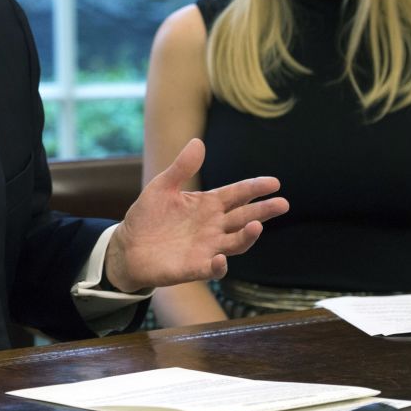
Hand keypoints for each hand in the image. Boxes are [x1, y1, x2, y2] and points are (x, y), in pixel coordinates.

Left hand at [105, 138, 287, 292]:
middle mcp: (213, 226)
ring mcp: (207, 248)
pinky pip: (212, 268)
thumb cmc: (148, 216)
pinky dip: (219, 265)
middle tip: (282, 204)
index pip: (237, 195)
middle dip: (263, 211)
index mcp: (207, 205)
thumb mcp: (162, 186)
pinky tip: (220, 258)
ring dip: (247, 236)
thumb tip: (198, 142)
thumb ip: (181, 168)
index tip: (274, 182)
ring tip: (257, 226)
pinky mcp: (195, 267)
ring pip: (236, 242)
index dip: (254, 188)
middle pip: (244, 217)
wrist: (128, 246)